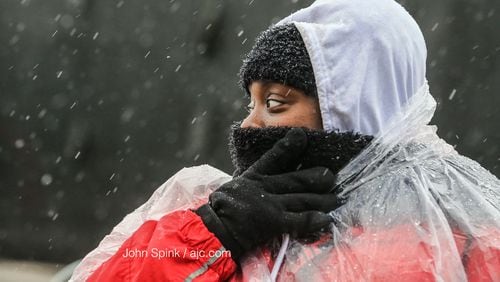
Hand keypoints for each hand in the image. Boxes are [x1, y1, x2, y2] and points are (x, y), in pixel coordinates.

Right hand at [195, 128, 340, 259]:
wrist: (214, 229)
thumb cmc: (223, 210)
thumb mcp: (236, 187)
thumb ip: (252, 181)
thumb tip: (265, 179)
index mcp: (254, 176)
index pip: (273, 157)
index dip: (289, 146)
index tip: (301, 136)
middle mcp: (264, 186)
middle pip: (297, 179)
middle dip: (317, 177)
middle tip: (331, 176)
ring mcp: (270, 204)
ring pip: (303, 198)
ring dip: (323, 199)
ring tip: (336, 199)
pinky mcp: (273, 222)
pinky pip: (299, 220)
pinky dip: (314, 219)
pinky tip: (326, 219)